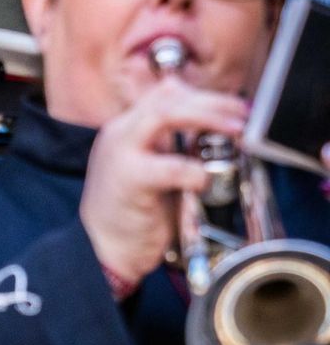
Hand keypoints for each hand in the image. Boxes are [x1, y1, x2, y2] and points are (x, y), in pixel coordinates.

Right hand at [79, 79, 248, 285]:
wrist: (101, 251)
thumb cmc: (131, 214)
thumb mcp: (152, 170)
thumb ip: (172, 148)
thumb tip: (215, 131)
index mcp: (125, 130)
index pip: (164, 93)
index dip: (203, 95)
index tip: (232, 108)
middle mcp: (119, 135)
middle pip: (167, 96)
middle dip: (212, 102)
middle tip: (242, 115)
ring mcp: (120, 154)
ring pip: (163, 114)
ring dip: (206, 118)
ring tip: (234, 131)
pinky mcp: (129, 181)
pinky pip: (169, 167)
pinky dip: (195, 170)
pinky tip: (205, 180)